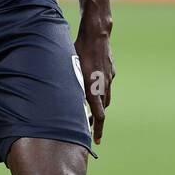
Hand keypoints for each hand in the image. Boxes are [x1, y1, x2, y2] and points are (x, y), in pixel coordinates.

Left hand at [75, 20, 114, 145]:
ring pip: (106, 97)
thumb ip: (71, 85)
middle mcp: (104, 86)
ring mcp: (109, 78)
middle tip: (88, 125)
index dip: (98, 129)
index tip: (96, 140)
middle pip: (103, 108)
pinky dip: (101, 90)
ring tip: (90, 109)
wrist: (97, 34)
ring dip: (99, 105)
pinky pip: (106, 85)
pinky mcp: (111, 71)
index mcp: (93, 88)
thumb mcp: (71, 69)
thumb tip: (63, 100)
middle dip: (97, 119)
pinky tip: (93, 86)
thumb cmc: (80, 49)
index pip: (99, 115)